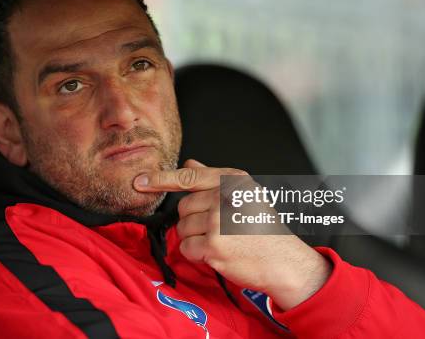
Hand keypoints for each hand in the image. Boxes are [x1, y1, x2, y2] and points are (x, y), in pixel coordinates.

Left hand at [134, 159, 331, 309]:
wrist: (285, 261)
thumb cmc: (263, 229)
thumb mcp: (243, 196)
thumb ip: (213, 180)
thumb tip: (189, 163)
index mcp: (232, 181)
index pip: (189, 177)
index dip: (160, 179)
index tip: (139, 181)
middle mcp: (224, 196)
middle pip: (183, 207)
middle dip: (193, 221)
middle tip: (218, 229)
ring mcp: (218, 220)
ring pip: (183, 228)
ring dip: (195, 239)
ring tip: (222, 241)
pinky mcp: (213, 244)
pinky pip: (187, 247)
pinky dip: (197, 254)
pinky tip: (218, 253)